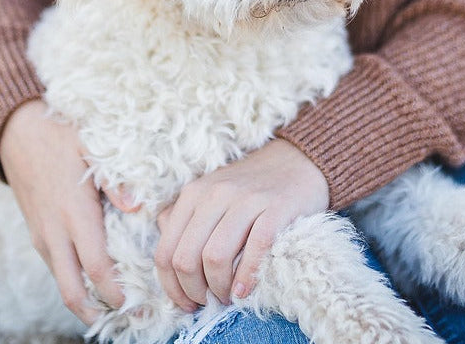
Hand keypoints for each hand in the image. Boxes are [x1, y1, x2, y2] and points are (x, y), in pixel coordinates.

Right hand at [0, 99, 124, 323]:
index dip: (116, 293)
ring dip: (86, 300)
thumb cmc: (59, 136)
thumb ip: (115, 179)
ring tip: (118, 305)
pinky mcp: (37, 235)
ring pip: (62, 283)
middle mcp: (55, 232)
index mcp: (74, 213)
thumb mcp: (91, 146)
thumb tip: (138, 206)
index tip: (140, 305)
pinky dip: (76, 282)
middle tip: (130, 318)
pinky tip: (97, 282)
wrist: (16, 132)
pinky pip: (57, 268)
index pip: (96, 268)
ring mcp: (42, 236)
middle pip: (72, 291)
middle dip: (98, 312)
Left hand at [152, 140, 327, 310]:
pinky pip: (255, 249)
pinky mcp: (276, 208)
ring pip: (215, 257)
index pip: (166, 252)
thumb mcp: (210, 197)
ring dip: (218, 289)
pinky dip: (247, 277)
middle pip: (186, 259)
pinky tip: (245, 291)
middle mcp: (214, 194)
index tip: (186, 304)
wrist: (299, 161)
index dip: (172, 287)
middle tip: (209, 303)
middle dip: (194, 291)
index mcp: (192, 195)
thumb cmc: (251, 190)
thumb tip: (168, 261)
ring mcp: (245, 200)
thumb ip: (183, 221)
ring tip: (228, 298)